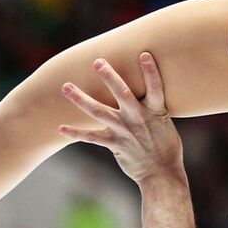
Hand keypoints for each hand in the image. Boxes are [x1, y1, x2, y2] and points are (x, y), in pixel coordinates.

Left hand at [59, 54, 183, 184]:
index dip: (150, 71)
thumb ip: (151, 107)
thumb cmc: (166, 146)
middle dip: (110, 76)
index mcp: (156, 112)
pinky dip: (76, 133)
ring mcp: (125, 131)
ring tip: (66, 87)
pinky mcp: (114, 144)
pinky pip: (92, 137)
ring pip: (99, 111)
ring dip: (81, 99)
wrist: (161, 174)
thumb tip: (142, 90)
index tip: (143, 54)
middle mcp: (139, 118)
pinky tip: (61, 128)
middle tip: (97, 62)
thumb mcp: (165, 123)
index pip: (155, 88)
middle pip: (123, 93)